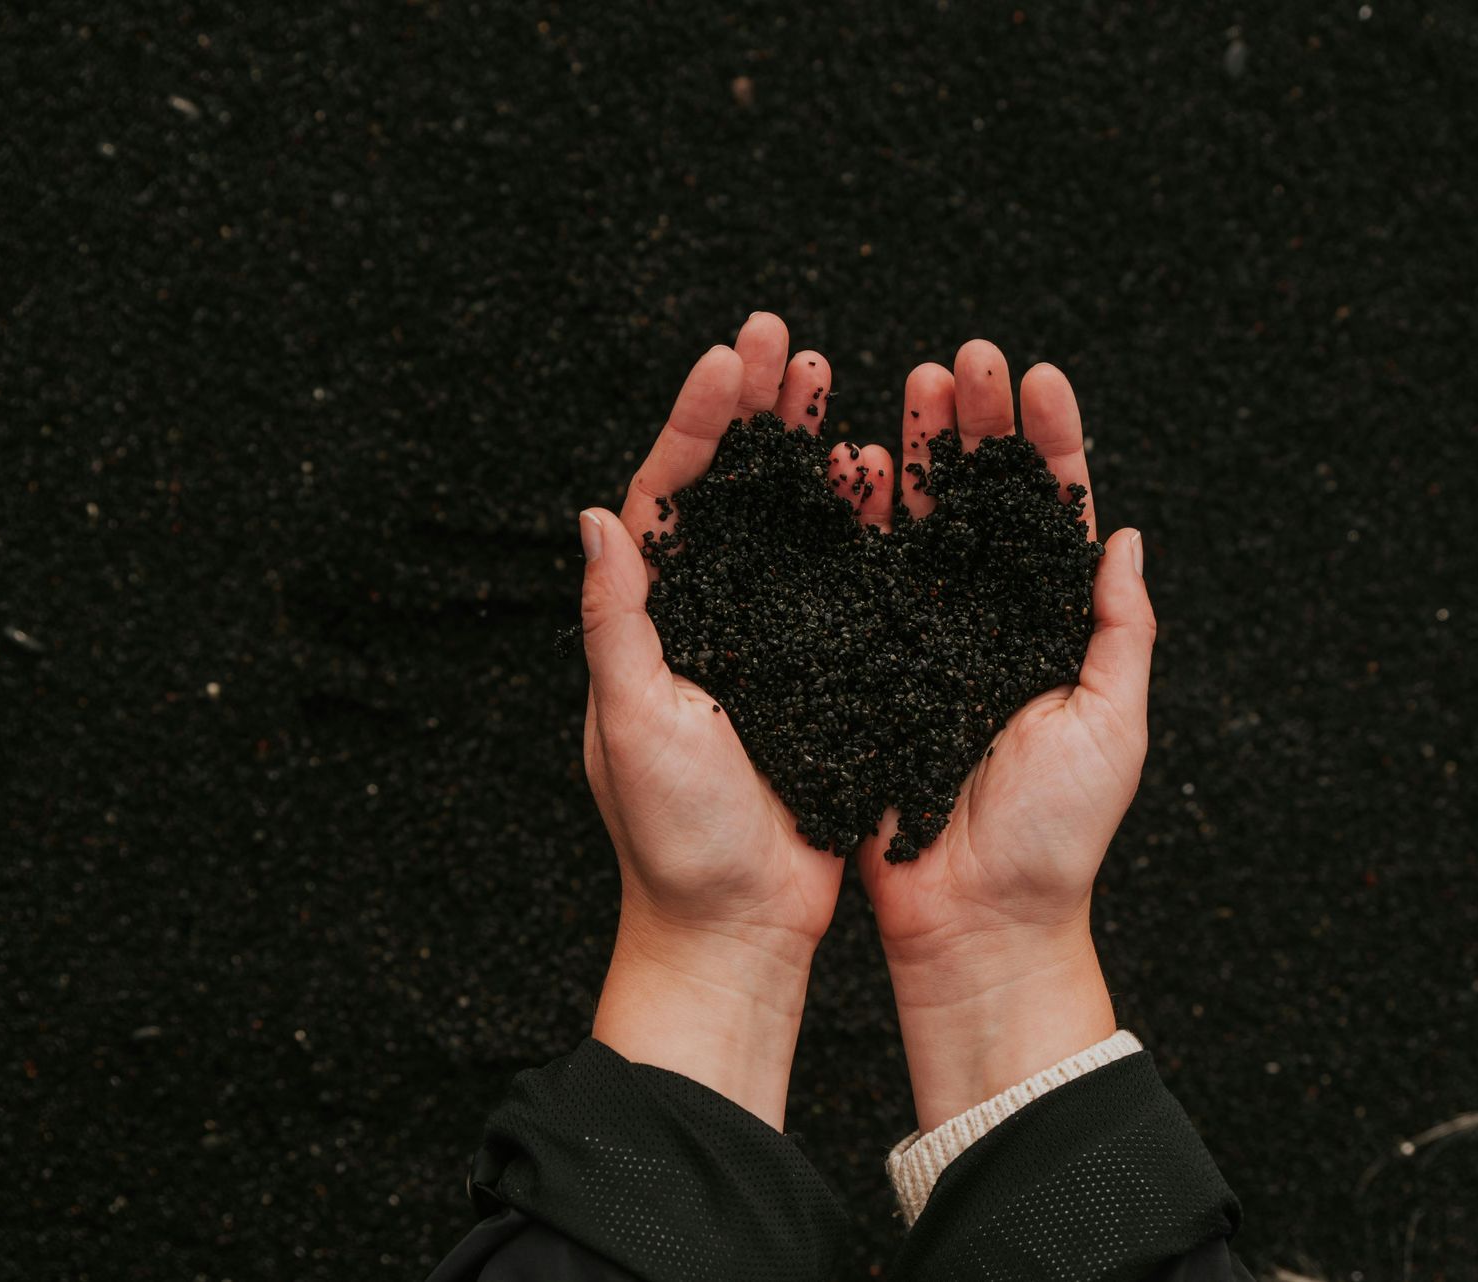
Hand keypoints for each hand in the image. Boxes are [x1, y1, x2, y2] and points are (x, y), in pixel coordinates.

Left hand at [579, 312, 845, 1128]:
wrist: (743, 924)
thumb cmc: (675, 837)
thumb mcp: (634, 722)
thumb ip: (618, 622)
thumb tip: (598, 517)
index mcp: (656, 621)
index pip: (672, 494)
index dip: (698, 421)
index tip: (728, 357)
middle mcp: (714, 617)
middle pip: (734, 489)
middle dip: (755, 409)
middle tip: (783, 337)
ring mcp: (774, 637)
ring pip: (792, 520)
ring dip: (808, 447)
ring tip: (831, 377)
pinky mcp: (830, 667)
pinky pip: (846, 575)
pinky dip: (860, 518)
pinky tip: (878, 469)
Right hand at [843, 342, 1154, 1131]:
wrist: (972, 920)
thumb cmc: (1053, 836)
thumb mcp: (1110, 727)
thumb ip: (1119, 632)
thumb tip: (1125, 535)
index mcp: (1050, 630)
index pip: (1052, 516)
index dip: (1047, 444)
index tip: (1038, 376)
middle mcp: (986, 621)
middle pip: (981, 501)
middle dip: (975, 425)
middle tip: (964, 358)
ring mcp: (922, 638)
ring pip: (920, 524)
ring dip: (916, 451)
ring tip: (911, 382)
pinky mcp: (866, 664)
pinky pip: (861, 579)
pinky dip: (858, 520)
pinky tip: (849, 462)